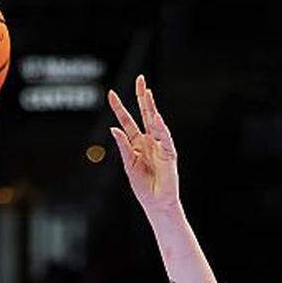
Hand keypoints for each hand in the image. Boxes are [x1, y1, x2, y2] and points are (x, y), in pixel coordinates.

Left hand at [108, 74, 179, 215]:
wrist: (157, 204)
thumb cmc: (143, 188)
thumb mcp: (129, 166)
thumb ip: (124, 147)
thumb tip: (114, 128)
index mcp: (137, 144)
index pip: (127, 122)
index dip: (120, 108)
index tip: (111, 94)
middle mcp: (149, 141)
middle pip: (144, 114)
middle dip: (141, 97)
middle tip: (139, 79)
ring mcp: (160, 145)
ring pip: (155, 121)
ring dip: (151, 107)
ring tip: (147, 92)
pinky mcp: (169, 153)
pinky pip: (164, 137)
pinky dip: (160, 127)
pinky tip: (155, 117)